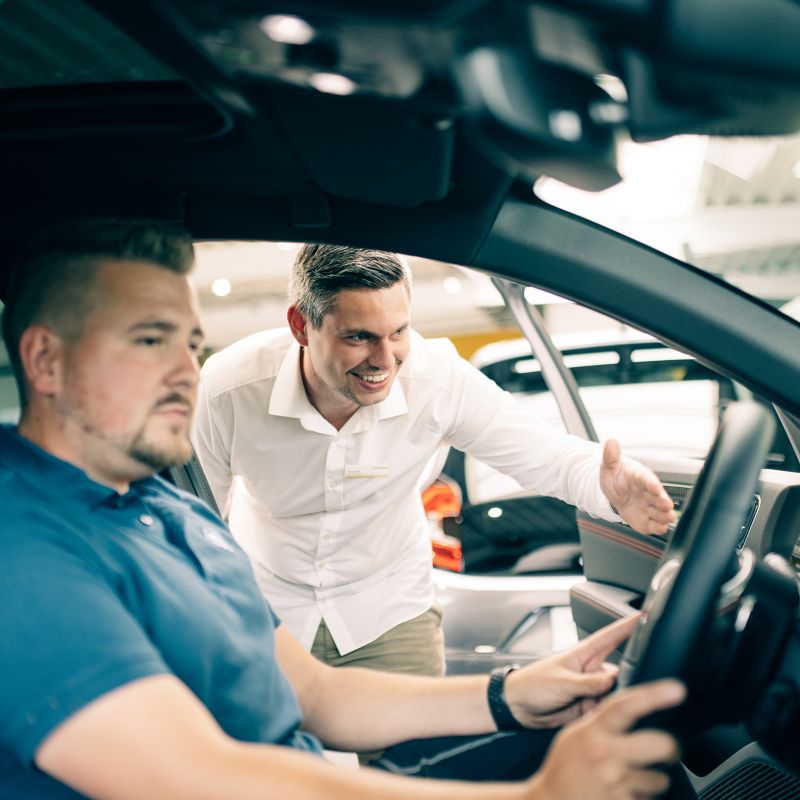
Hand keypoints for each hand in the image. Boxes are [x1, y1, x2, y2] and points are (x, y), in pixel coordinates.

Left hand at [504, 616, 637, 728]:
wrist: (518, 708)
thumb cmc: (533, 685)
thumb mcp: (561, 682)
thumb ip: (587, 683)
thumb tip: (613, 680)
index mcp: (584, 654)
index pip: (611, 635)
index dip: (629, 625)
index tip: (649, 615)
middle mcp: (592, 670)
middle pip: (623, 667)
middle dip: (635, 672)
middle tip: (648, 681)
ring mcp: (593, 689)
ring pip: (619, 692)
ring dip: (624, 697)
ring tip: (626, 702)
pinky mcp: (592, 708)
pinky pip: (611, 710)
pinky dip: (616, 713)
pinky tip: (620, 716)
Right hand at [526, 680, 684, 799]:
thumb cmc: (565, 768)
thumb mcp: (576, 735)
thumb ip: (600, 722)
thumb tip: (630, 708)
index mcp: (594, 731)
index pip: (626, 706)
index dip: (653, 695)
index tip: (677, 689)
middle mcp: (606, 755)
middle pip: (659, 744)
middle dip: (670, 748)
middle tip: (667, 749)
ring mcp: (615, 783)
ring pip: (659, 779)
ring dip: (652, 780)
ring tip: (633, 779)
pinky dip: (641, 797)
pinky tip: (624, 795)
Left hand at [600, 439, 675, 533]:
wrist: (615, 494)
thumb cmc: (616, 478)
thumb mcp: (610, 467)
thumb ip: (611, 457)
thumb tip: (610, 442)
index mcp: (641, 477)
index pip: (647, 479)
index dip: (651, 483)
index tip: (655, 487)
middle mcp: (649, 492)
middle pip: (659, 497)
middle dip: (663, 501)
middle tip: (667, 505)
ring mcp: (649, 507)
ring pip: (660, 512)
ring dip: (664, 515)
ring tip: (668, 518)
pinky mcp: (647, 520)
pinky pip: (654, 525)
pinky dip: (658, 528)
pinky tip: (660, 528)